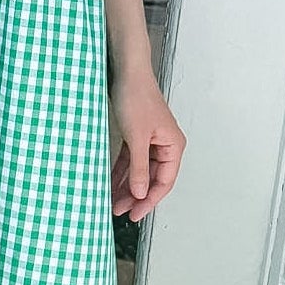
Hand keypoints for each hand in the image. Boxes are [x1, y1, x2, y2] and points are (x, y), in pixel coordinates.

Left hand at [109, 64, 185, 222]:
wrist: (126, 70)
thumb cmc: (136, 97)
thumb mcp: (137, 137)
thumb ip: (139, 168)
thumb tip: (140, 192)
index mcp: (173, 146)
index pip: (164, 182)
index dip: (149, 200)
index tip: (135, 214)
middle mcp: (165, 145)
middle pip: (151, 178)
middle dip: (135, 196)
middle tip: (120, 211)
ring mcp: (150, 140)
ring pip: (139, 171)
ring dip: (127, 186)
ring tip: (113, 202)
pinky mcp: (137, 135)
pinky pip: (130, 160)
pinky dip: (121, 171)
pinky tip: (110, 182)